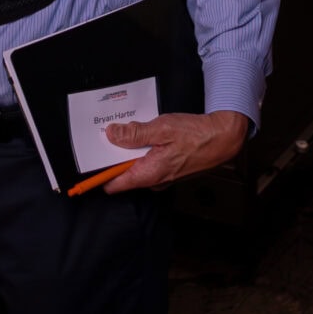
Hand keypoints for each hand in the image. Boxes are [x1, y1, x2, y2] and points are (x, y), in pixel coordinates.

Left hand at [99, 110, 247, 193]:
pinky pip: (149, 162)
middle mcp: (154, 180)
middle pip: (123, 173)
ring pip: (136, 166)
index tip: (89, 163)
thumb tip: (112, 135)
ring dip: (131, 150)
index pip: (114, 185)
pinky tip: (148, 134)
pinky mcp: (170, 169)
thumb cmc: (195, 135)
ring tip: (131, 129)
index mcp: (148, 174)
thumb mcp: (161, 128)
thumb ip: (134, 134)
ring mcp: (162, 176)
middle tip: (110, 134)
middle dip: (115, 156)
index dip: (99, 175)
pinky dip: (144, 150)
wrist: (223, 138)